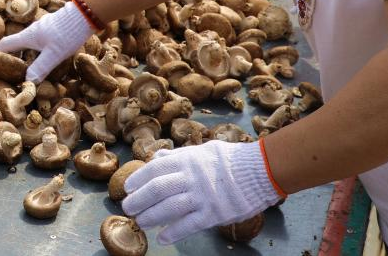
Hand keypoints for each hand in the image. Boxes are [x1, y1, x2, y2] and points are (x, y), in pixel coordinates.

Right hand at [0, 1, 94, 82]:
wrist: (85, 14)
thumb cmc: (68, 33)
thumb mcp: (54, 54)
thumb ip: (40, 68)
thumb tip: (28, 83)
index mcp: (28, 36)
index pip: (6, 44)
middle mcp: (33, 31)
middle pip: (16, 44)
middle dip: (9, 55)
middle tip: (4, 68)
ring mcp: (43, 29)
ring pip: (29, 43)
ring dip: (24, 54)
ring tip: (25, 68)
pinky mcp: (53, 29)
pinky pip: (39, 42)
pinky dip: (35, 52)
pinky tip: (43, 58)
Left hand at [122, 140, 281, 244]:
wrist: (261, 171)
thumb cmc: (231, 160)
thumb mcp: (202, 150)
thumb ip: (178, 156)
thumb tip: (157, 157)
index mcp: (187, 159)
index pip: (155, 168)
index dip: (138, 178)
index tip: (127, 187)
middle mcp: (191, 177)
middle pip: (157, 189)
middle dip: (138, 200)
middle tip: (127, 208)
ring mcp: (202, 196)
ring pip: (168, 208)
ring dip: (150, 216)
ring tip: (140, 222)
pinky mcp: (214, 213)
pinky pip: (188, 225)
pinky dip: (173, 233)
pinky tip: (162, 237)